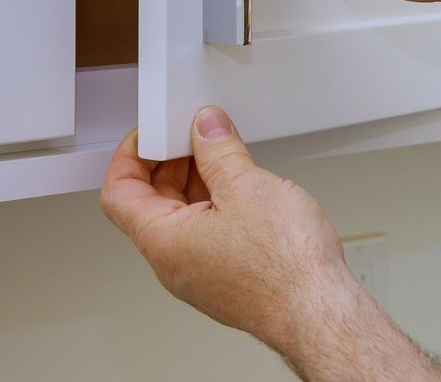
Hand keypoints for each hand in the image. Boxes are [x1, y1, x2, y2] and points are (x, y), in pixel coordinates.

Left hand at [101, 107, 440, 380]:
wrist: (320, 312)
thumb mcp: (247, 185)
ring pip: (182, 219)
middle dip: (170, 163)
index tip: (152, 134)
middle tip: (194, 136)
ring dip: (197, 182)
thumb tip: (206, 129)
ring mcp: (201, 275)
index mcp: (164, 242)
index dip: (130, 156)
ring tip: (225, 155)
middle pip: (150, 204)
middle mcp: (175, 264)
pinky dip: (217, 204)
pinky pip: (207, 235)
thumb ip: (219, 150)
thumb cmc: (285, 268)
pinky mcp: (227, 279)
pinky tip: (244, 188)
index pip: (119, 193)